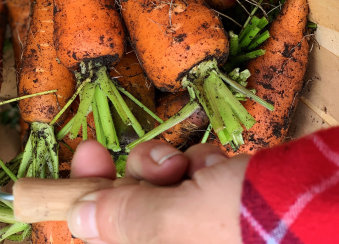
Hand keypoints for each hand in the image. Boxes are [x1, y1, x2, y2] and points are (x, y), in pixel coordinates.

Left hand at [67, 139, 249, 243]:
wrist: (322, 209)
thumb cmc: (244, 227)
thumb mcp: (175, 225)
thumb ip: (122, 220)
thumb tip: (77, 217)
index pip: (104, 239)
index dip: (87, 199)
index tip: (85, 156)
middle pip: (130, 207)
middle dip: (142, 173)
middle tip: (156, 159)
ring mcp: (201, 232)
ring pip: (161, 185)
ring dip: (175, 165)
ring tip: (199, 168)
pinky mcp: (223, 206)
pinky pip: (193, 177)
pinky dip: (202, 165)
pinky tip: (222, 168)